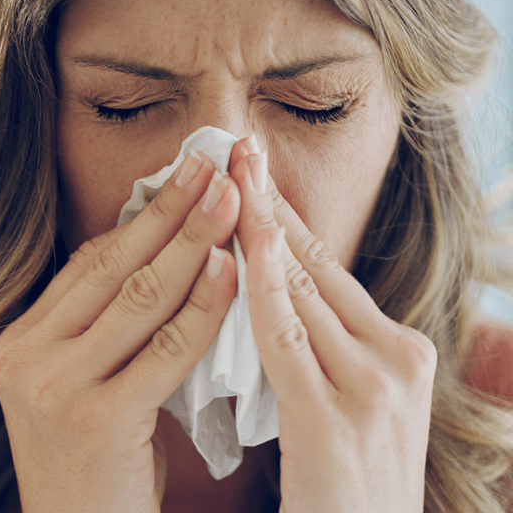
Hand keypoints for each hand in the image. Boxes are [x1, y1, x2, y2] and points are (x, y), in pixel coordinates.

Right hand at [0, 153, 238, 511]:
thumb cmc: (96, 468)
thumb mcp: (83, 388)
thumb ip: (106, 330)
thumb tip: (164, 254)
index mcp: (19, 343)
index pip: (88, 264)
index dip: (140, 216)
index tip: (182, 176)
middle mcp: (26, 358)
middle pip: (112, 268)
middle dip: (170, 211)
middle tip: (214, 164)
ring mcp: (54, 388)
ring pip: (139, 298)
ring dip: (194, 243)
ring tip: (234, 200)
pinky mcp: (96, 420)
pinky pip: (164, 351)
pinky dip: (203, 308)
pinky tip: (234, 272)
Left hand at [228, 141, 436, 512]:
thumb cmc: (342, 488)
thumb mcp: (343, 403)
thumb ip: (317, 348)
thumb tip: (267, 289)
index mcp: (398, 351)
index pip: (329, 269)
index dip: (286, 217)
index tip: (252, 171)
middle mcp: (396, 359)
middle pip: (317, 265)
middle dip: (270, 204)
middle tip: (236, 148)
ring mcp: (372, 387)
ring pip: (302, 290)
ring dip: (259, 228)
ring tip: (229, 175)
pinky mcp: (335, 419)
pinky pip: (286, 340)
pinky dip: (260, 289)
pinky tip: (237, 248)